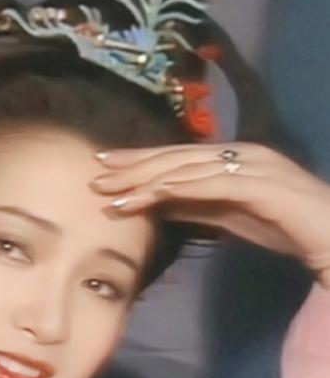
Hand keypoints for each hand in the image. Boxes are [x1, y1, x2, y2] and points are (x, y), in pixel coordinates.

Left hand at [90, 142, 329, 289]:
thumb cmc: (282, 224)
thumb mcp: (225, 215)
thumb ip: (192, 206)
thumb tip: (154, 203)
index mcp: (229, 156)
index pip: (175, 156)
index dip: (138, 161)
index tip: (103, 166)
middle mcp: (238, 152)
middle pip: (175, 157)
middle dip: (133, 167)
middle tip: (96, 175)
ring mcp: (251, 165)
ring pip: (188, 168)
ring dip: (148, 180)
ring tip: (115, 192)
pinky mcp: (262, 185)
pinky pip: (215, 184)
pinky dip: (183, 187)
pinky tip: (156, 193)